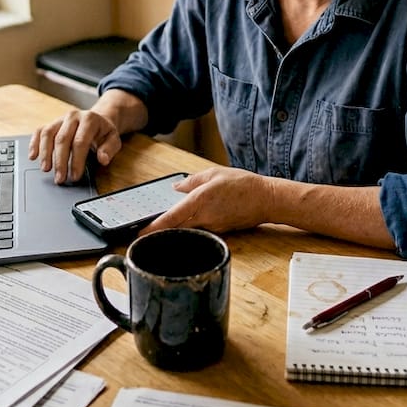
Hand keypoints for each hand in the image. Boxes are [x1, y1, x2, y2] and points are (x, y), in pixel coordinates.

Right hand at [29, 109, 122, 183]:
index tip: (75, 176)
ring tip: (45, 169)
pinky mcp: (52, 123)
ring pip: (48, 134)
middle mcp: (73, 116)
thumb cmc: (103, 133)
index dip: (76, 161)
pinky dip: (34, 143)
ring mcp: (60, 119)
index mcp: (89, 119)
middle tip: (60, 178)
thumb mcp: (113, 139)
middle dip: (60, 161)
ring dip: (45, 153)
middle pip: (62, 139)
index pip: (80, 141)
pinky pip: (39, 131)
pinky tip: (33, 156)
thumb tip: (103, 159)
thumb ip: (110, 149)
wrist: (97, 120)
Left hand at [141, 167, 273, 234]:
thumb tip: (176, 187)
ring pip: (188, 229)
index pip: (172, 217)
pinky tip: (192, 221)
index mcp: (201, 200)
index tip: (140, 233)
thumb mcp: (215, 173)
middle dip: (161, 230)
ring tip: (166, 224)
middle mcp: (205, 217)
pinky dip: (193, 226)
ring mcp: (213, 226)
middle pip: (176, 228)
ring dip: (178, 227)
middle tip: (145, 231)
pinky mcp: (220, 231)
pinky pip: (201, 229)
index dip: (155, 227)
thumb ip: (192, 181)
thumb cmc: (243, 184)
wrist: (267, 200)